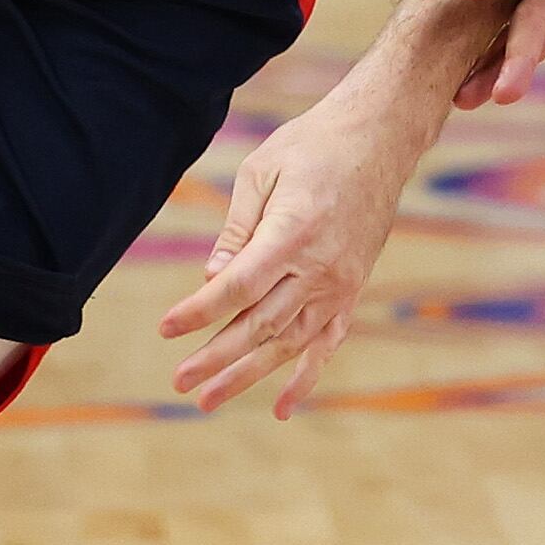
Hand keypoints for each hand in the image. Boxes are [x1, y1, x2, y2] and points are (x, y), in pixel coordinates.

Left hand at [158, 83, 424, 415]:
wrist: (380, 139)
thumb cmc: (312, 145)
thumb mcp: (261, 172)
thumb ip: (237, 230)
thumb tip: (213, 278)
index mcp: (293, 233)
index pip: (237, 287)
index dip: (199, 311)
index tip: (165, 329)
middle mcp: (319, 267)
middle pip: (259, 325)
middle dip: (216, 357)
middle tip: (180, 382)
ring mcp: (340, 283)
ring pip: (290, 342)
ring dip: (249, 375)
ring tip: (210, 399)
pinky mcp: (352, 288)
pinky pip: (328, 342)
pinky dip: (306, 376)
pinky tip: (281, 405)